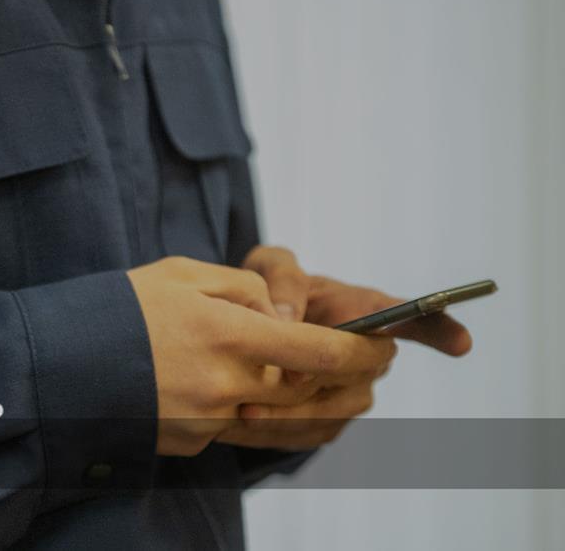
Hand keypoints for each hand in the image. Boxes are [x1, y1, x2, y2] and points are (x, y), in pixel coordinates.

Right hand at [126, 256, 396, 456]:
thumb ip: (243, 289)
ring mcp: (207, 421)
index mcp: (228, 334)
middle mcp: (225, 385)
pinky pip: (236, 428)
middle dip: (342, 379)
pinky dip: (250, 412)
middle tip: (358, 365)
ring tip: (310, 380)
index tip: (385, 346)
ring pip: (278, 417)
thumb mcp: (181, 273)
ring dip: (305, 402)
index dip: (364, 351)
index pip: (321, 352)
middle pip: (309, 393)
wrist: (56, 363)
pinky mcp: (190, 443)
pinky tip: (242, 392)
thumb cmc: (119, 308)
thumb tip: (282, 316)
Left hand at [215, 247, 471, 450]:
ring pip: (334, 411)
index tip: (461, 342)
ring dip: (292, 413)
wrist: (242, 333)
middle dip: (320, 377)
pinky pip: (310, 434)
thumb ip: (281, 279)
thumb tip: (287, 318)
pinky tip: (241, 422)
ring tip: (246, 407)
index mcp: (366, 307)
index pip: (416, 316)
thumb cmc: (266, 292)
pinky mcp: (329, 422)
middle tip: (280, 381)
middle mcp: (370, 354)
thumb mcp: (267, 268)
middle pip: (360, 374)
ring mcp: (354, 391)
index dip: (439, 327)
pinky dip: (276, 431)